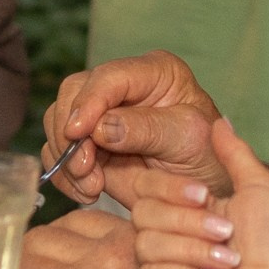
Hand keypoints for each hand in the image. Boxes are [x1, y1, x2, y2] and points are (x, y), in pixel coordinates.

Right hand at [42, 50, 229, 208]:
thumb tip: (99, 128)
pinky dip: (64, 174)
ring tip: (91, 186)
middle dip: (71, 133)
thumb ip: (147, 129)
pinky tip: (86, 192)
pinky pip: (58, 152)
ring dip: (67, 157)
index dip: (89, 102)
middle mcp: (121, 87)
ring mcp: (100, 115)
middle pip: (73, 93)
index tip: (78, 133)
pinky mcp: (88, 144)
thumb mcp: (188, 140)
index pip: (109, 77)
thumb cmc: (209, 159)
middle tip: (85, 168)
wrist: (204, 196)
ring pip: (58, 121)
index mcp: (153, 72)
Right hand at [133, 118, 268, 268]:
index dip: (170, 189)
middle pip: (141, 213)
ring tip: (230, 261)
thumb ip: (234, 152)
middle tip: (226, 231)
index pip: (147, 187)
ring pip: (147, 243)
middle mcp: (170, 239)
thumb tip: (219, 121)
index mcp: (186, 212)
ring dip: (195, 249)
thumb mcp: (258, 187)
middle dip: (188, 221)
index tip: (204, 195)